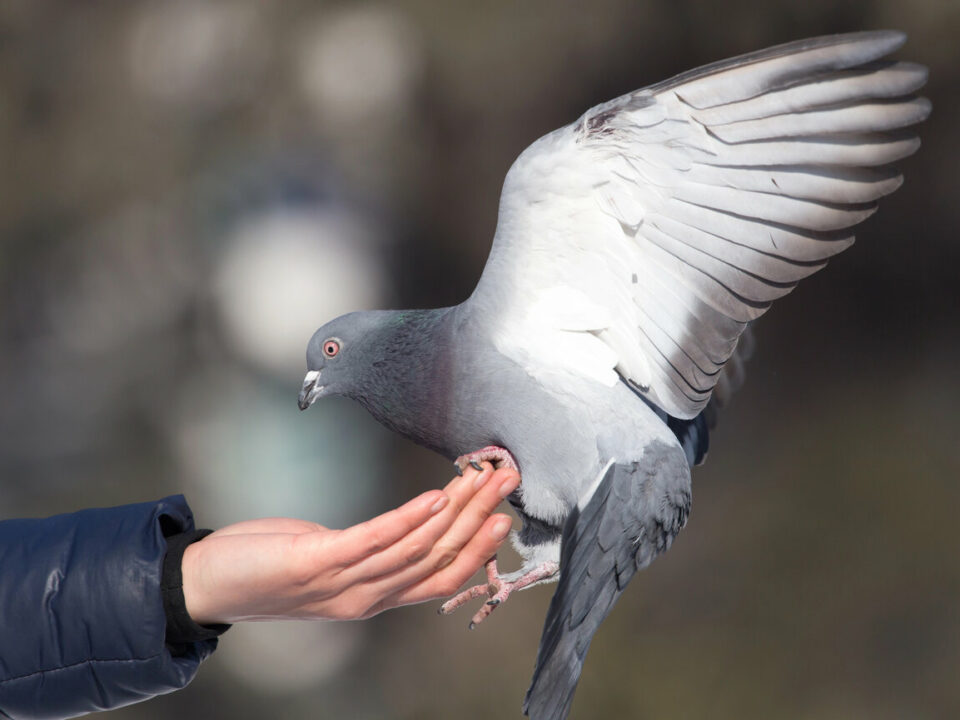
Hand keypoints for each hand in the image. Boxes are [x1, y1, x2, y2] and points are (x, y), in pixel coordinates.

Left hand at [181, 463, 519, 623]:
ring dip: (456, 510)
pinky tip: (434, 495)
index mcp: (376, 597)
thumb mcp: (334, 564)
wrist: (209, 584)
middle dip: (479, 516)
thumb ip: (374, 553)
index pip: (443, 578)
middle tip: (506, 479)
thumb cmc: (273, 567)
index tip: (507, 513)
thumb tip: (408, 527)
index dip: (480, 548)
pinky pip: (375, 539)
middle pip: (439, 558)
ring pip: (416, 547)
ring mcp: (344, 583)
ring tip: (481, 477)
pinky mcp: (319, 562)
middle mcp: (368, 597)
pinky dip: (409, 518)